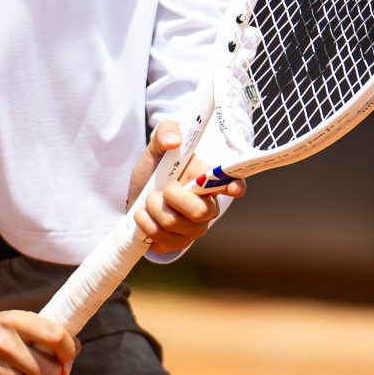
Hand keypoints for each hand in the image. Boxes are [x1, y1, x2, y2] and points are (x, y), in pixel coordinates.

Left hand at [126, 120, 246, 255]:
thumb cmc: (155, 169)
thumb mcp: (157, 146)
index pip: (234, 184)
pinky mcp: (176, 243)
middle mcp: (207, 208)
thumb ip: (166, 131)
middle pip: (199, 211)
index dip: (236, 186)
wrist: (137, 195)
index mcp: (209, 181)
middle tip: (163, 188)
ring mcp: (193, 229)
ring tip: (150, 199)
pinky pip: (159, 237)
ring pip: (173, 223)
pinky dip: (144, 221)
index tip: (233, 187)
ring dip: (153, 207)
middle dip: (172, 197)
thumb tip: (173, 141)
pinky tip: (144, 214)